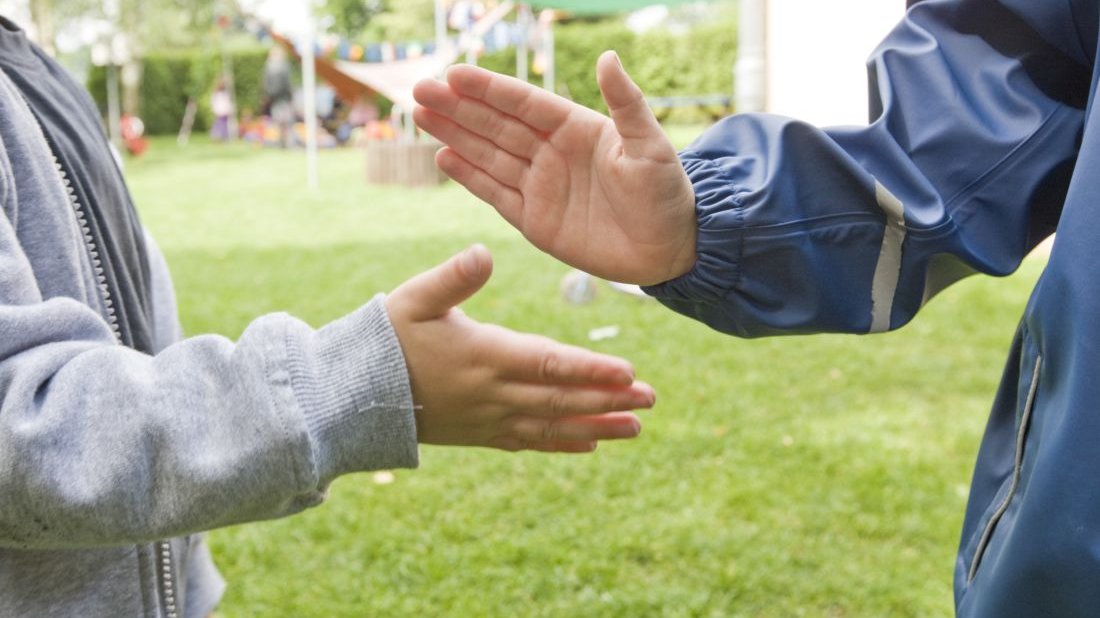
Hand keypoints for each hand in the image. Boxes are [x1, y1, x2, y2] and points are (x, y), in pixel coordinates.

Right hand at [385, 244, 654, 452]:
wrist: (354, 395)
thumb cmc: (385, 338)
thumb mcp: (414, 298)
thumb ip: (452, 277)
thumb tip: (483, 251)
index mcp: (484, 356)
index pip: (549, 364)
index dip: (591, 370)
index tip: (629, 372)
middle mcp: (493, 394)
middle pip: (561, 398)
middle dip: (609, 399)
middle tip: (652, 399)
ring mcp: (488, 419)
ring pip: (552, 425)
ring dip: (596, 427)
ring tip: (636, 428)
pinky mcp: (480, 434)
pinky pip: (529, 441)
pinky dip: (561, 443)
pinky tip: (590, 445)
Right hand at [413, 51, 696, 285]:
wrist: (670, 251)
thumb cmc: (667, 194)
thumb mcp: (650, 145)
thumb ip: (626, 103)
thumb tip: (608, 57)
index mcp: (576, 128)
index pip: (524, 103)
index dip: (489, 89)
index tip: (454, 73)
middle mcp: (552, 152)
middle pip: (496, 125)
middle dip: (458, 108)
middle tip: (420, 89)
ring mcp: (541, 186)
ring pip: (488, 155)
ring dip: (455, 136)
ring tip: (420, 115)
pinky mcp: (535, 220)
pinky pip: (495, 193)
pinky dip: (470, 176)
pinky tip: (444, 158)